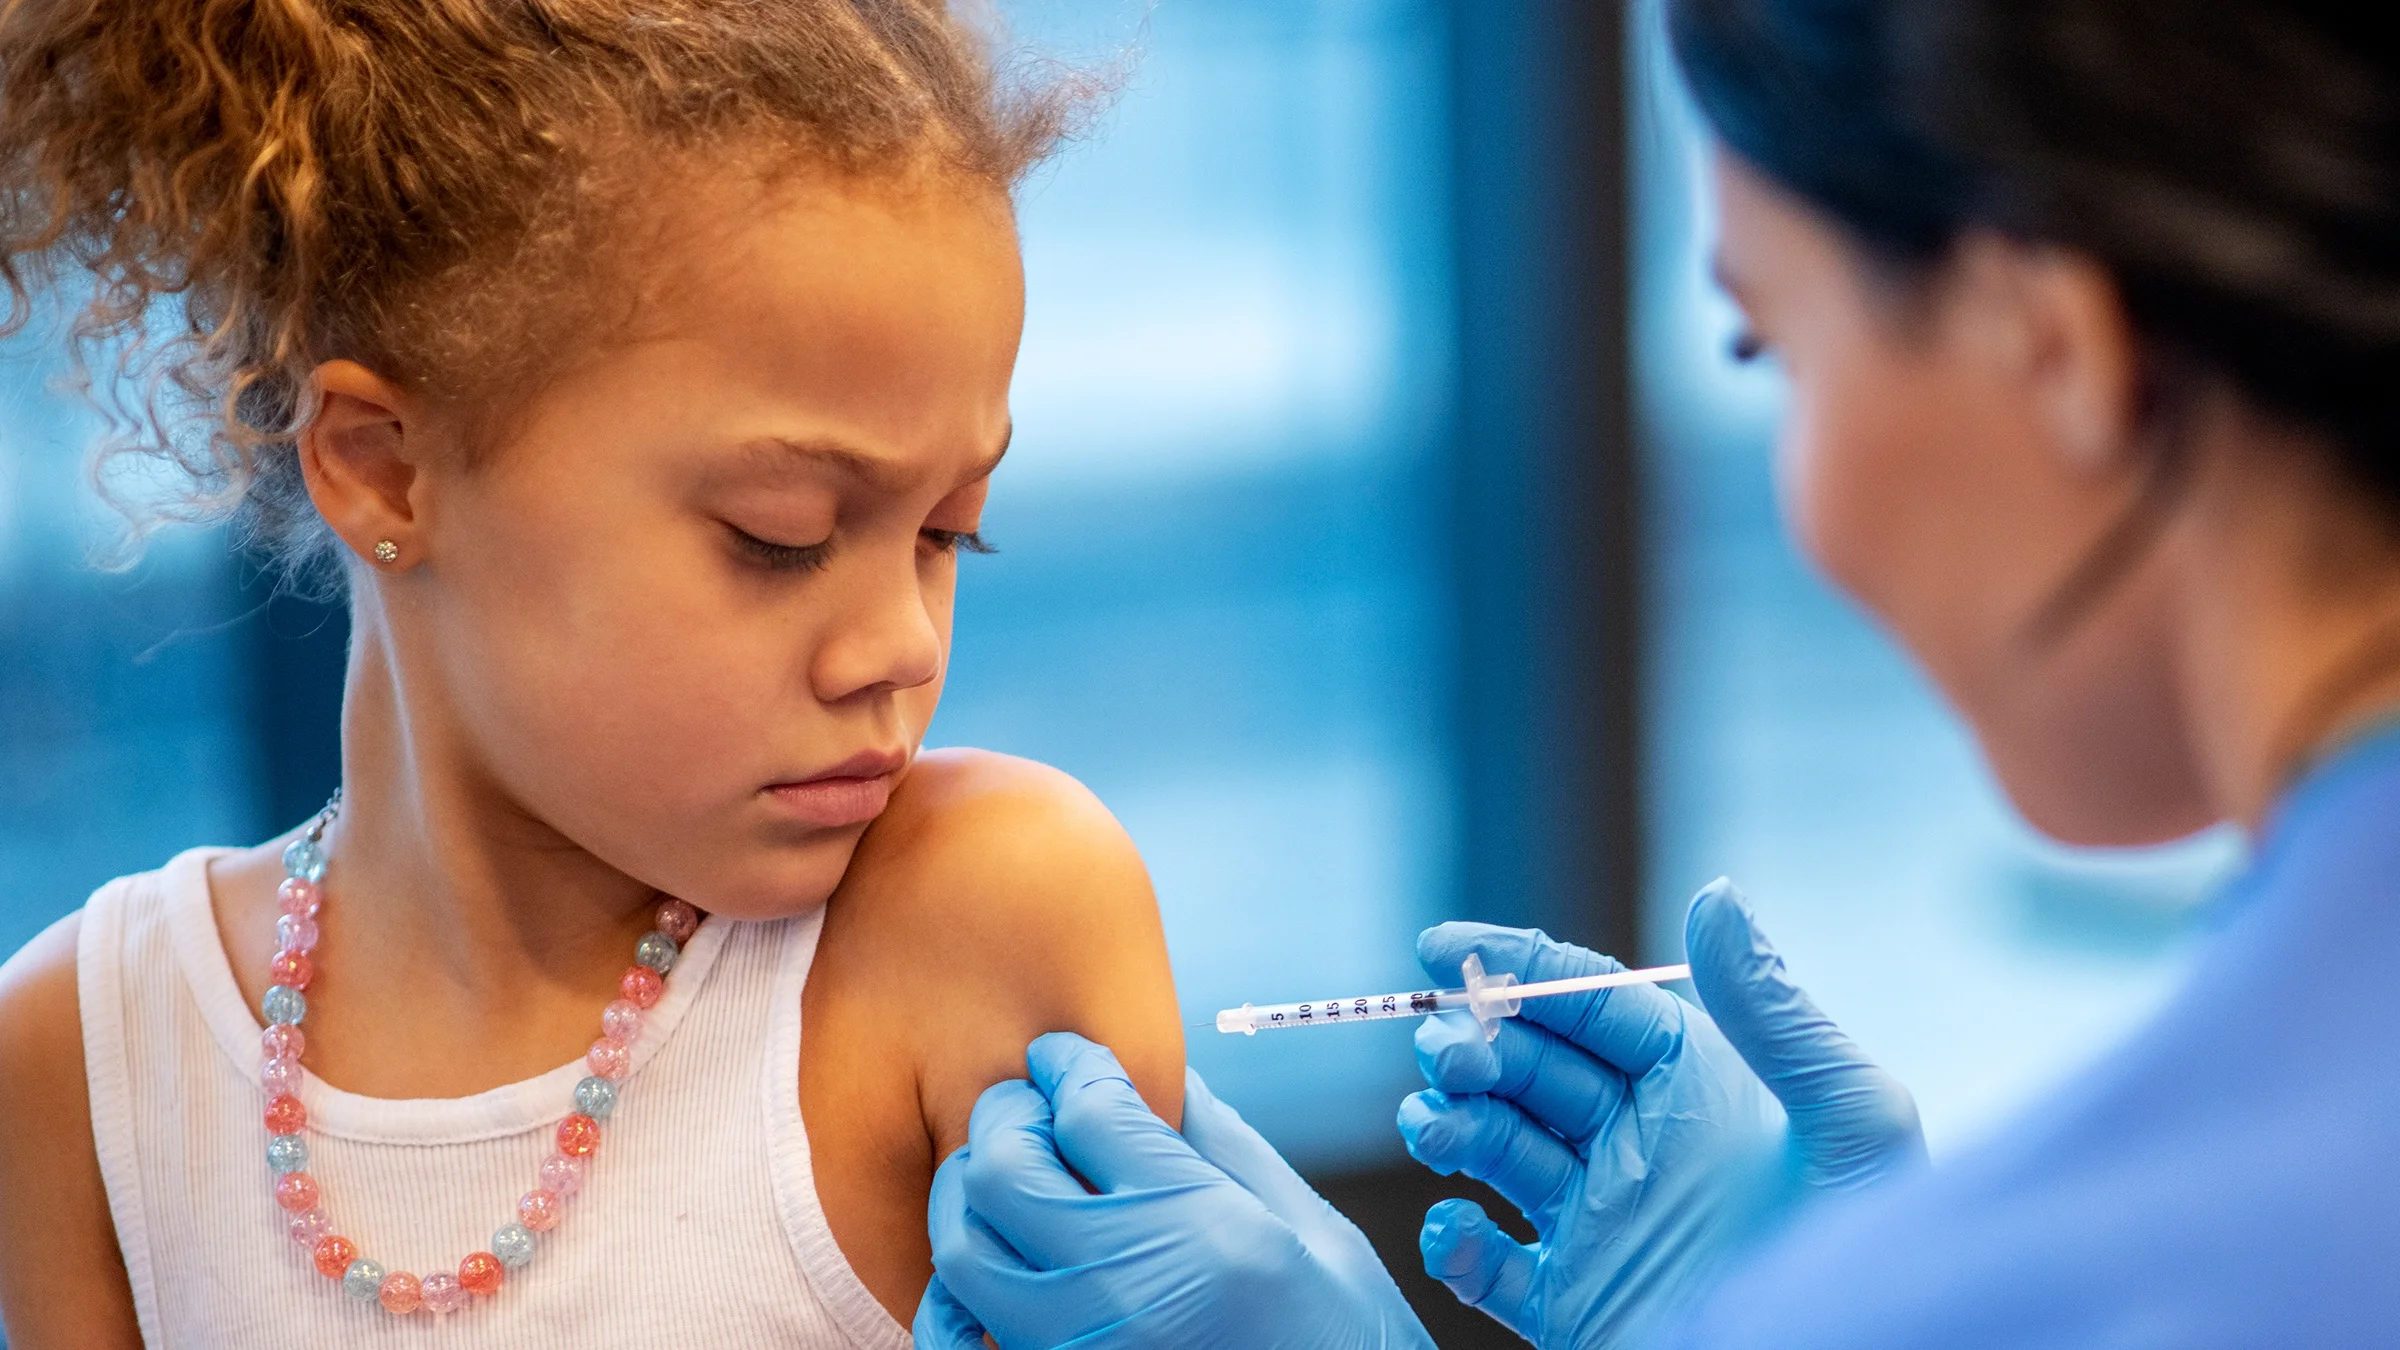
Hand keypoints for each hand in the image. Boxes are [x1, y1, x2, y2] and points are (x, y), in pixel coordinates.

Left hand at [918, 1032, 1432, 1349]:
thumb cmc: (1345, 1338)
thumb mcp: (1312, 1232)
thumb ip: (1227, 1148)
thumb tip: (1171, 1077)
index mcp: (1196, 1231)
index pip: (1089, 1112)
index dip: (1071, 1065)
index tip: (1066, 1056)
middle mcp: (1119, 1291)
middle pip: (1004, 1168)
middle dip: (1008, 1116)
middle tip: (1032, 1105)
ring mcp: (1073, 1349)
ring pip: (962, 1249)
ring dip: (972, 1197)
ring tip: (1009, 1180)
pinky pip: (958, 1337)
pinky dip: (953, 1299)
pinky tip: (992, 1272)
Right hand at [1399, 880, 1924, 1347]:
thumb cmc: (1871, 1261)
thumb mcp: (1849, 1124)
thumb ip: (1775, 1014)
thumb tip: (1713, 896)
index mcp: (1699, 1092)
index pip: (1593, 1008)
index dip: (1518, 970)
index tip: (1440, 949)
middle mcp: (1641, 1149)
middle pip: (1531, 1071)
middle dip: (1476, 1048)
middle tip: (1449, 1052)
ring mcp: (1599, 1227)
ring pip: (1496, 1152)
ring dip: (1451, 1127)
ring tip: (1436, 1128)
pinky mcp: (1572, 1306)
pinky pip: (1489, 1267)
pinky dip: (1453, 1244)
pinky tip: (1458, 1229)